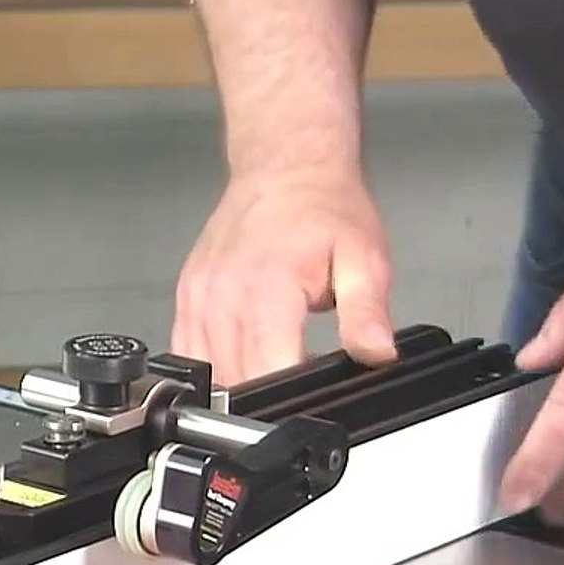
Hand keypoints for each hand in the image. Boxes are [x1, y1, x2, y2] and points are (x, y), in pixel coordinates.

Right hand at [172, 168, 396, 385]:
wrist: (285, 168)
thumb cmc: (323, 208)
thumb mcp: (365, 258)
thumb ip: (367, 313)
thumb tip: (376, 354)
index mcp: (267, 289)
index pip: (268, 371)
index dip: (292, 396)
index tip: (312, 390)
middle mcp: (224, 295)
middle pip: (235, 380)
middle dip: (269, 394)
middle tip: (300, 376)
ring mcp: (198, 297)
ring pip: (208, 372)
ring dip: (239, 384)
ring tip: (273, 364)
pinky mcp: (186, 296)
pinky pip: (187, 350)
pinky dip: (211, 366)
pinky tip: (238, 355)